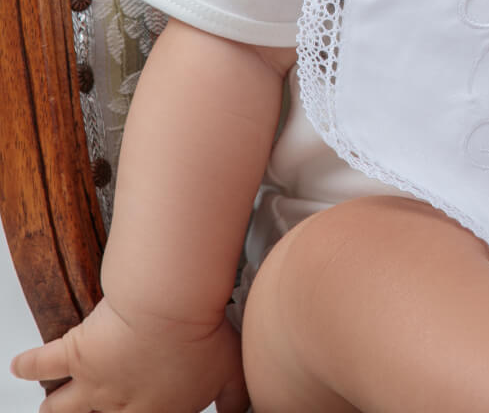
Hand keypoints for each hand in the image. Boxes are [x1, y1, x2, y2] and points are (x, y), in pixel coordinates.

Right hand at [10, 296, 247, 412]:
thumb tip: (244, 411)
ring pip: (59, 407)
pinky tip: (19, 366)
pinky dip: (27, 365)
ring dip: (52, 407)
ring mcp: (92, 383)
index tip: (136, 412)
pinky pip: (41, 363)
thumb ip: (235, 397)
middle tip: (88, 410)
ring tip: (47, 407)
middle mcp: (117, 406)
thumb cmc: (202, 335)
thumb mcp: (233, 371)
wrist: (171, 307)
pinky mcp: (74, 353)